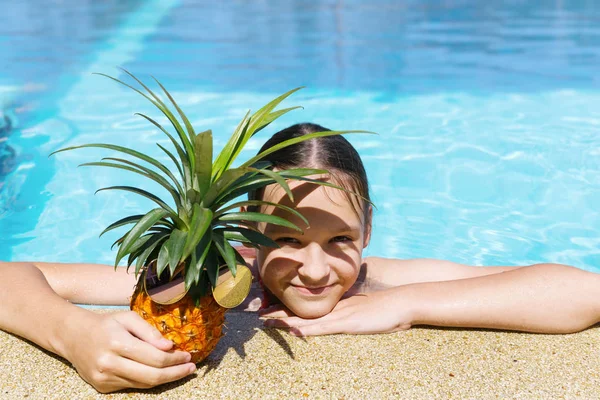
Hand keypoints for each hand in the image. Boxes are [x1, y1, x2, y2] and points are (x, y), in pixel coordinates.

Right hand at [60, 310, 195, 392]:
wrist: (73, 336)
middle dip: (176, 373)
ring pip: (143, 384)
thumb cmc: (106, 323)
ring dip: (165, 378)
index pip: (155, 358)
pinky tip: (159, 372)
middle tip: (191, 368)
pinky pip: (132, 386)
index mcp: (117, 343)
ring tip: (180, 370)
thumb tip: (169, 346)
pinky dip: (148, 380)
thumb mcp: (128, 318)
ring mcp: (104, 378)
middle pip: (152, 376)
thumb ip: (149, 332)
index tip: (189, 356)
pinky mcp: (102, 387)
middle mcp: (109, 364)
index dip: (176, 360)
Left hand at [259, 288, 412, 335]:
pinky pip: (325, 328)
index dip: (289, 309)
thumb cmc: (387, 308)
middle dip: (280, 313)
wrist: (403, 301)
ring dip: (287, 321)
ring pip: (309, 319)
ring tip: (268, 322)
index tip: (271, 310)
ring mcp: (341, 315)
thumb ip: (351, 314)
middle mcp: (336, 308)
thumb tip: (341, 320)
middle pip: (303, 311)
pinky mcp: (349, 323)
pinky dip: (309, 331)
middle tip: (260, 315)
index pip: (308, 307)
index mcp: (338, 305)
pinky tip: (295, 332)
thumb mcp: (364, 310)